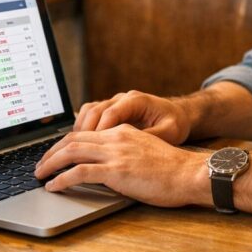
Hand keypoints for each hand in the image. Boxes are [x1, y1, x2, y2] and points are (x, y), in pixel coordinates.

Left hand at [35, 124, 206, 207]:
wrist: (190, 173)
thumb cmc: (174, 170)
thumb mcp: (146, 153)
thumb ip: (126, 155)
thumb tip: (108, 170)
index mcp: (123, 132)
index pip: (86, 132)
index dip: (65, 143)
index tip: (54, 154)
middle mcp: (116, 138)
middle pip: (73, 139)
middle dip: (51, 152)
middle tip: (39, 164)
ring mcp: (115, 153)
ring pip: (71, 152)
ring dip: (50, 163)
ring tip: (39, 175)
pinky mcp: (116, 171)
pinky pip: (80, 172)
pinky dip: (62, 179)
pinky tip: (53, 186)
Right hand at [74, 90, 191, 144]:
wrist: (178, 114)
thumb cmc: (175, 124)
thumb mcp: (170, 132)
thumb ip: (150, 137)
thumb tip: (133, 148)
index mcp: (137, 101)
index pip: (111, 112)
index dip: (99, 130)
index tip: (92, 148)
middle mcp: (123, 98)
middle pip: (95, 110)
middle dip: (82, 132)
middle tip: (75, 152)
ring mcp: (115, 102)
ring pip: (89, 111)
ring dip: (80, 129)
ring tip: (74, 149)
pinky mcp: (111, 110)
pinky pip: (90, 115)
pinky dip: (83, 128)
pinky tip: (80, 145)